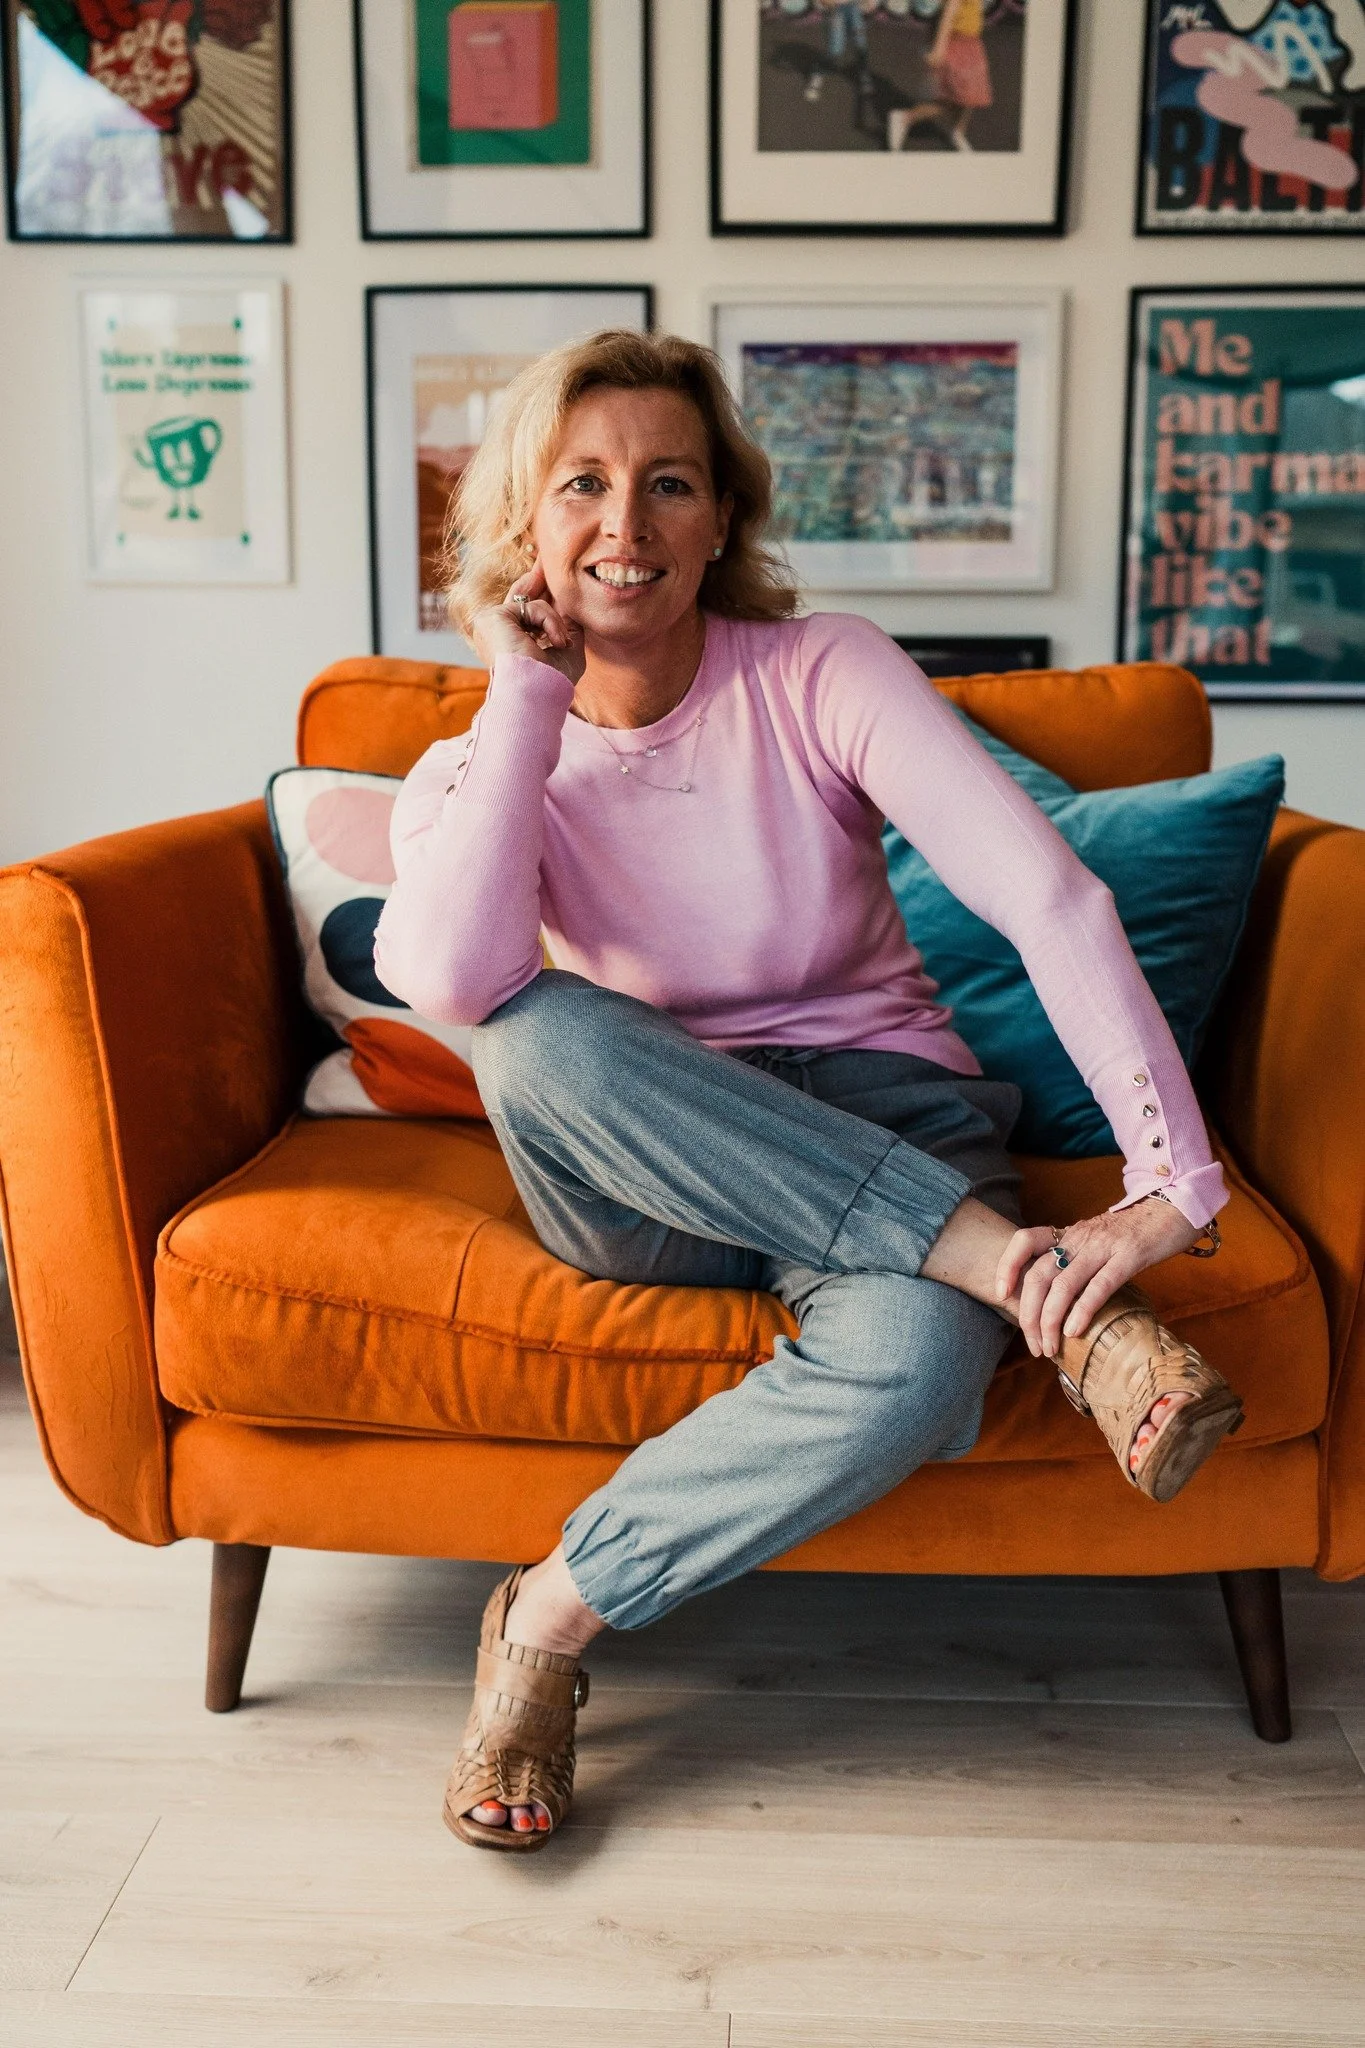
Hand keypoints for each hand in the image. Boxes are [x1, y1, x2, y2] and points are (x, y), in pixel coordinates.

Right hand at [468, 563, 584, 686]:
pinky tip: (555, 641)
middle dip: (540, 577)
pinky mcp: (494, 616)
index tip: (547, 572)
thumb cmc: (552, 683)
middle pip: (523, 596)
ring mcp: (492, 623)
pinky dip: (549, 622)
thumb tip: (572, 604)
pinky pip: (533, 606)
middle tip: (546, 556)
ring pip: (534, 603)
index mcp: (511, 642)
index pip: (526, 610)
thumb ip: (568, 626)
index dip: (539, 591)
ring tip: (560, 643)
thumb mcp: (568, 651)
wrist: (536, 696)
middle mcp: (497, 632)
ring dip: (554, 622)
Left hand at [995, 1197, 1199, 1359]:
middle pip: (1038, 1275)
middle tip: (1032, 1345)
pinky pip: (1099, 1286)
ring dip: (1050, 1321)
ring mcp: (1102, 1247)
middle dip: (1028, 1315)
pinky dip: (1082, 1310)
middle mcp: (1079, 1239)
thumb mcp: (1095, 1244)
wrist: (1172, 1209)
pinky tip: (1074, 1332)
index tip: (1000, 1294)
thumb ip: (1074, 1264)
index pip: (1024, 1241)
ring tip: (1049, 1347)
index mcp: (1068, 1235)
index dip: (1007, 1266)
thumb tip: (1053, 1305)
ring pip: (1063, 1285)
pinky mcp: (1129, 1256)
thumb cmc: (1132, 1235)